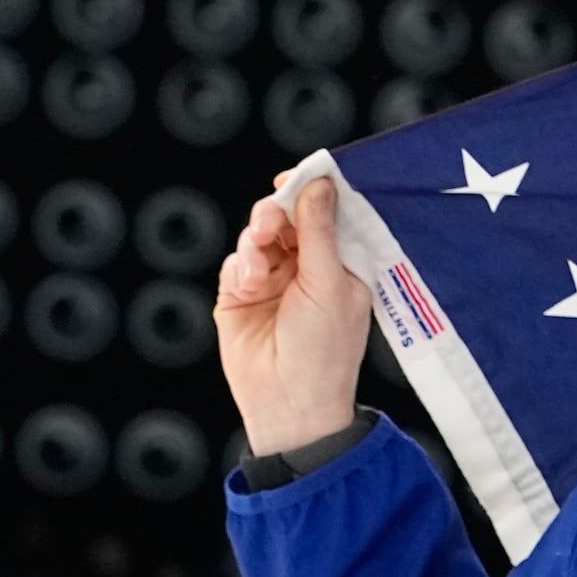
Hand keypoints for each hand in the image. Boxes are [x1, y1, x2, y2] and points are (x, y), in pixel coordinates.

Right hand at [214, 174, 370, 456]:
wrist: (288, 400)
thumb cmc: (324, 350)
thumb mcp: (330, 283)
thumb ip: (319, 231)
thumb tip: (321, 183)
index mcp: (342, 262)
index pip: (327, 214)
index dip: (313, 192)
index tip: (300, 176)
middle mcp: (307, 266)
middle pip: (287, 218)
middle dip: (276, 212)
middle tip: (272, 216)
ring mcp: (272, 278)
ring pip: (257, 236)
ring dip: (255, 242)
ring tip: (260, 265)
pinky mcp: (239, 292)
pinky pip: (234, 261)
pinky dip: (240, 266)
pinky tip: (249, 285)